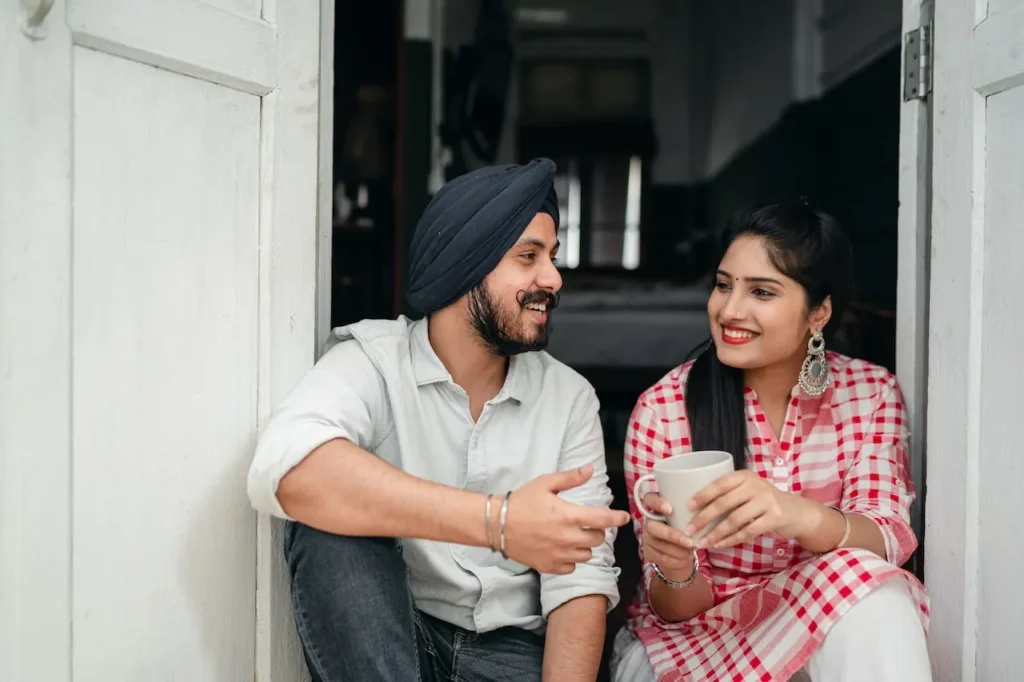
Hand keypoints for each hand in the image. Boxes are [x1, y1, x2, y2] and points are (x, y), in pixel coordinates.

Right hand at [502, 464, 630, 574]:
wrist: (498, 525)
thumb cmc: (522, 501)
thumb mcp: (545, 483)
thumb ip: (571, 478)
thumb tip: (591, 469)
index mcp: (569, 515)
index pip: (604, 519)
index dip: (618, 518)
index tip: (625, 517)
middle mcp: (568, 538)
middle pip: (598, 539)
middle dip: (597, 530)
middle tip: (586, 523)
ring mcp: (559, 554)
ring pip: (587, 554)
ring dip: (585, 545)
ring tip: (573, 536)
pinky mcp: (550, 566)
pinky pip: (572, 566)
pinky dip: (571, 559)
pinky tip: (562, 548)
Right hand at [639, 493, 697, 581]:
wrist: (681, 552)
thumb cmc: (687, 528)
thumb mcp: (688, 517)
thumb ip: (690, 512)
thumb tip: (704, 513)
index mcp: (657, 508)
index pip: (649, 499)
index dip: (656, 503)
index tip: (670, 510)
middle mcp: (649, 522)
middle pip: (651, 526)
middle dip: (671, 535)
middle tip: (689, 541)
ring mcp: (647, 538)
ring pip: (659, 544)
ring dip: (677, 550)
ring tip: (692, 550)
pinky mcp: (649, 553)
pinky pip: (660, 557)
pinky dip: (675, 559)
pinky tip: (686, 558)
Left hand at [686, 470, 807, 548]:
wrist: (795, 511)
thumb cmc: (762, 500)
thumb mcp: (748, 489)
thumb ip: (729, 493)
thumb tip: (695, 507)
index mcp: (744, 476)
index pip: (720, 483)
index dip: (702, 495)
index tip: (687, 507)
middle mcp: (755, 485)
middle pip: (724, 503)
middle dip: (704, 518)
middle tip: (689, 530)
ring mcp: (766, 501)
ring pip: (734, 520)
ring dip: (715, 533)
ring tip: (702, 542)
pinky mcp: (774, 518)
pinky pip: (747, 531)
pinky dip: (731, 540)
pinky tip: (719, 545)